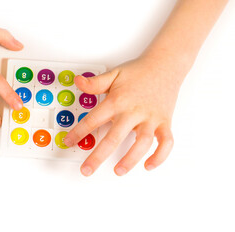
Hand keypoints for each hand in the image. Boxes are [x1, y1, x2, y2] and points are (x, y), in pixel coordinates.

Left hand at [64, 56, 184, 175]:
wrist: (166, 64)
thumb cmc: (139, 72)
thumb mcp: (114, 74)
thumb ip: (95, 83)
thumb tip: (78, 82)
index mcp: (118, 101)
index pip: (94, 120)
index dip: (79, 132)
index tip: (69, 142)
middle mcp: (133, 112)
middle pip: (113, 138)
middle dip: (98, 156)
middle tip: (87, 169)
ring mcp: (150, 118)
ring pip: (141, 143)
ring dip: (130, 160)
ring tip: (118, 171)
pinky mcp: (165, 122)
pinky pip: (165, 143)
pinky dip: (160, 156)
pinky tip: (148, 165)